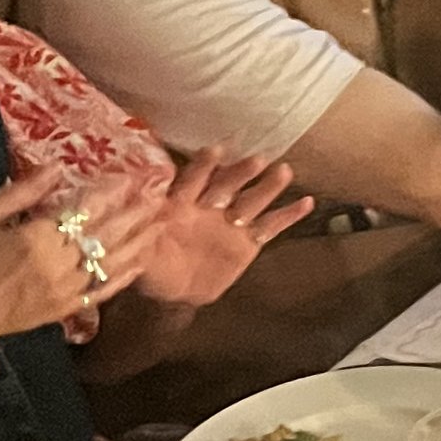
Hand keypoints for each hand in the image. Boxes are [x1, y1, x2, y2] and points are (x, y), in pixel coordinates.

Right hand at [0, 171, 163, 352]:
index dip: (109, 192)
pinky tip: (143, 259)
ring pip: (113, 260)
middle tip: (157, 193)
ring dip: (139, 240)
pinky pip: (104, 289)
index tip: (129, 177)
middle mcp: (58, 263)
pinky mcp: (68, 308)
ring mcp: (67, 289)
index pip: (82, 209)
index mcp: (34, 238)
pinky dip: (126, 274)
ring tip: (162, 221)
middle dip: (134, 212)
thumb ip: (20, 195)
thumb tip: (54, 168)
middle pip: (106, 233)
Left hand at [131, 151, 312, 309]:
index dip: (204, 167)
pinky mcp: (247, 243)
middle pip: (227, 186)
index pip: (192, 180)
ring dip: (267, 187)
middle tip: (257, 161)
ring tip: (284, 172)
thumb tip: (135, 211)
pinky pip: (269, 227)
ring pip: (251, 201)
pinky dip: (287, 215)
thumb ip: (141, 227)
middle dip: (241, 174)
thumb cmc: (151, 263)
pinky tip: (305, 202)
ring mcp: (230, 224)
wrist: (170, 289)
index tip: (216, 151)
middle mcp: (208, 208)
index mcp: (180, 204)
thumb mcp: (137, 246)